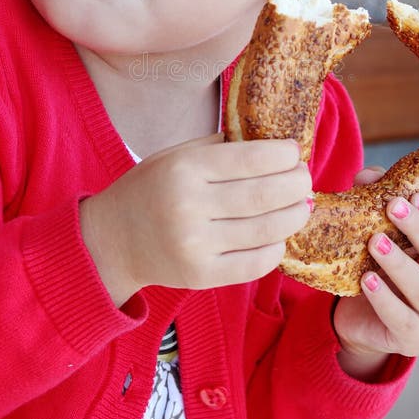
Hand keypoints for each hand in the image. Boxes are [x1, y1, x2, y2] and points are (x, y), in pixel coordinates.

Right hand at [80, 133, 311, 304]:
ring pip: (265, 230)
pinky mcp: (200, 275)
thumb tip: (272, 143)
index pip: (250, 159)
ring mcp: (195, 244)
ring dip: (295, 216)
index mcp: (184, 168)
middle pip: (264, 194)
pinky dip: (276, 249)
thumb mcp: (175, 155)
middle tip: (305, 178)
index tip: (295, 152)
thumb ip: (218, 147)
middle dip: (296, 184)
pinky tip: (279, 236)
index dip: (283, 155)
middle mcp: (189, 206)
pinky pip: (254, 264)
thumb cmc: (151, 189)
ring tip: (302, 205)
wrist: (113, 239)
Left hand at [333, 166, 418, 378]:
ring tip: (374, 243)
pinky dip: (385, 300)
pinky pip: (403, 319)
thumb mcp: (383, 229)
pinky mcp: (418, 339)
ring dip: (400, 264)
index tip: (414, 196)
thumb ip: (377, 199)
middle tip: (393, 208)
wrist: (366, 318)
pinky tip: (367, 280)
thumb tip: (366, 176)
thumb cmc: (383, 263)